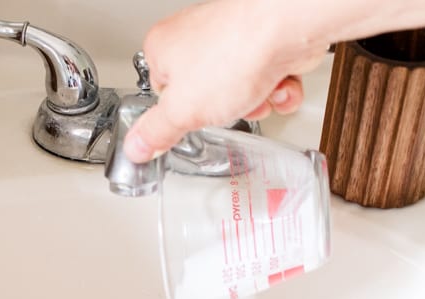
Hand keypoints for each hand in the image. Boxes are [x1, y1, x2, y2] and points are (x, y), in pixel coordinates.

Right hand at [123, 0, 327, 162]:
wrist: (288, 26)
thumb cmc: (234, 51)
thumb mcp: (182, 111)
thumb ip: (156, 133)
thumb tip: (136, 148)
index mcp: (163, 48)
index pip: (163, 96)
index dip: (181, 114)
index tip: (192, 120)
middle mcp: (196, 38)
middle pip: (206, 97)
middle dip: (226, 110)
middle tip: (230, 105)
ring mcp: (231, 38)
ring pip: (241, 91)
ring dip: (256, 101)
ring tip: (259, 90)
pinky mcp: (264, 42)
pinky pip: (268, 79)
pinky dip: (278, 88)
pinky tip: (278, 81)